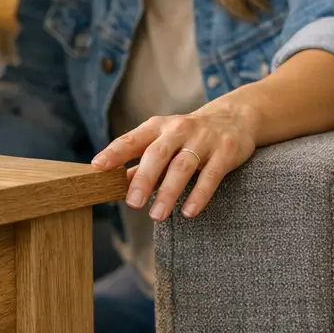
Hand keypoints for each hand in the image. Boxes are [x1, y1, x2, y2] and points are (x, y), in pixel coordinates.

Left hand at [91, 103, 257, 219]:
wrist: (235, 117)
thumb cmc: (189, 135)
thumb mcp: (164, 142)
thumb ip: (142, 162)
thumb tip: (117, 183)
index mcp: (158, 127)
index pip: (133, 139)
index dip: (115, 152)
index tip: (98, 166)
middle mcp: (179, 129)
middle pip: (158, 154)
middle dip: (144, 178)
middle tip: (133, 203)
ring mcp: (204, 140)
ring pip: (183, 166)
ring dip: (169, 191)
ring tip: (157, 215)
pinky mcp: (226, 151)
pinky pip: (211, 175)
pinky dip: (199, 194)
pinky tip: (188, 211)